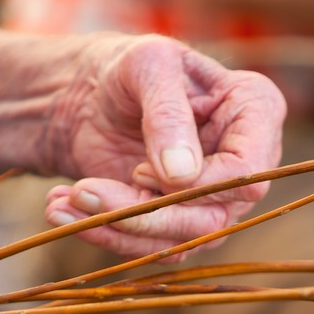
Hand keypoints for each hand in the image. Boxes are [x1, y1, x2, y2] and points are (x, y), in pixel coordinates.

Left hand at [44, 34, 284, 259]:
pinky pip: (147, 247)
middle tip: (84, 192)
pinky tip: (60, 208)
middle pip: (211, 218)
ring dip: (114, 227)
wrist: (89, 96)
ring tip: (60, 203)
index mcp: (254, 111)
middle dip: (143, 214)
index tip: (141, 171)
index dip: (199, 186)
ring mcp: (210, 199)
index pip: (247, 173)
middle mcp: (241, 163)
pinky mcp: (174, 221)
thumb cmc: (127, 68)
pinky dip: (100, 232)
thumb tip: (182, 176)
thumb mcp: (146, 66)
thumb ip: (167, 114)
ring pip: (177, 241)